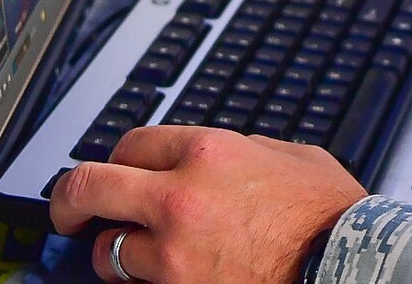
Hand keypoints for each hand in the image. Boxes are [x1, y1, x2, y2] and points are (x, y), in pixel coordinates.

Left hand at [50, 126, 364, 282]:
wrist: (342, 261)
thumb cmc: (327, 213)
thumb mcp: (291, 156)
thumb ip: (245, 149)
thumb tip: (223, 152)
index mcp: (210, 150)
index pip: (134, 142)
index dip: (121, 157)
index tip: (119, 171)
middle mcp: (180, 193)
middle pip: (91, 186)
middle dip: (69, 198)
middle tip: (68, 210)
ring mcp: (172, 246)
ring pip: (106, 248)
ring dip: (116, 250)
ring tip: (131, 255)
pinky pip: (136, 283)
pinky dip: (143, 279)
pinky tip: (161, 274)